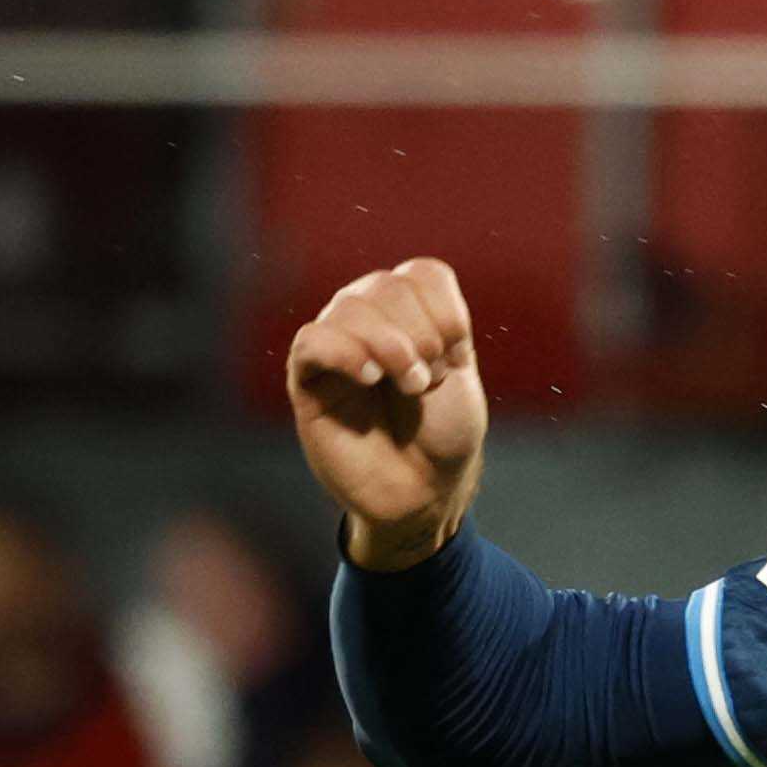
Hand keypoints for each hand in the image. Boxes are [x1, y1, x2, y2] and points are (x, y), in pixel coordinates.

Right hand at [285, 257, 491, 567]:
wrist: (425, 491)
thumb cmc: (442, 434)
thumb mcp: (459, 374)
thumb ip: (436, 325)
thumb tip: (393, 302)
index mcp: (412, 313)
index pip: (422, 276)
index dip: (445, 314)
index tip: (456, 359)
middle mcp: (370, 320)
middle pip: (386, 286)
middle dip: (420, 333)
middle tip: (426, 381)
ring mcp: (337, 346)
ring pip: (349, 308)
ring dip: (388, 344)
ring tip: (409, 386)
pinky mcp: (308, 379)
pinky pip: (312, 342)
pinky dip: (344, 351)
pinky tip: (368, 377)